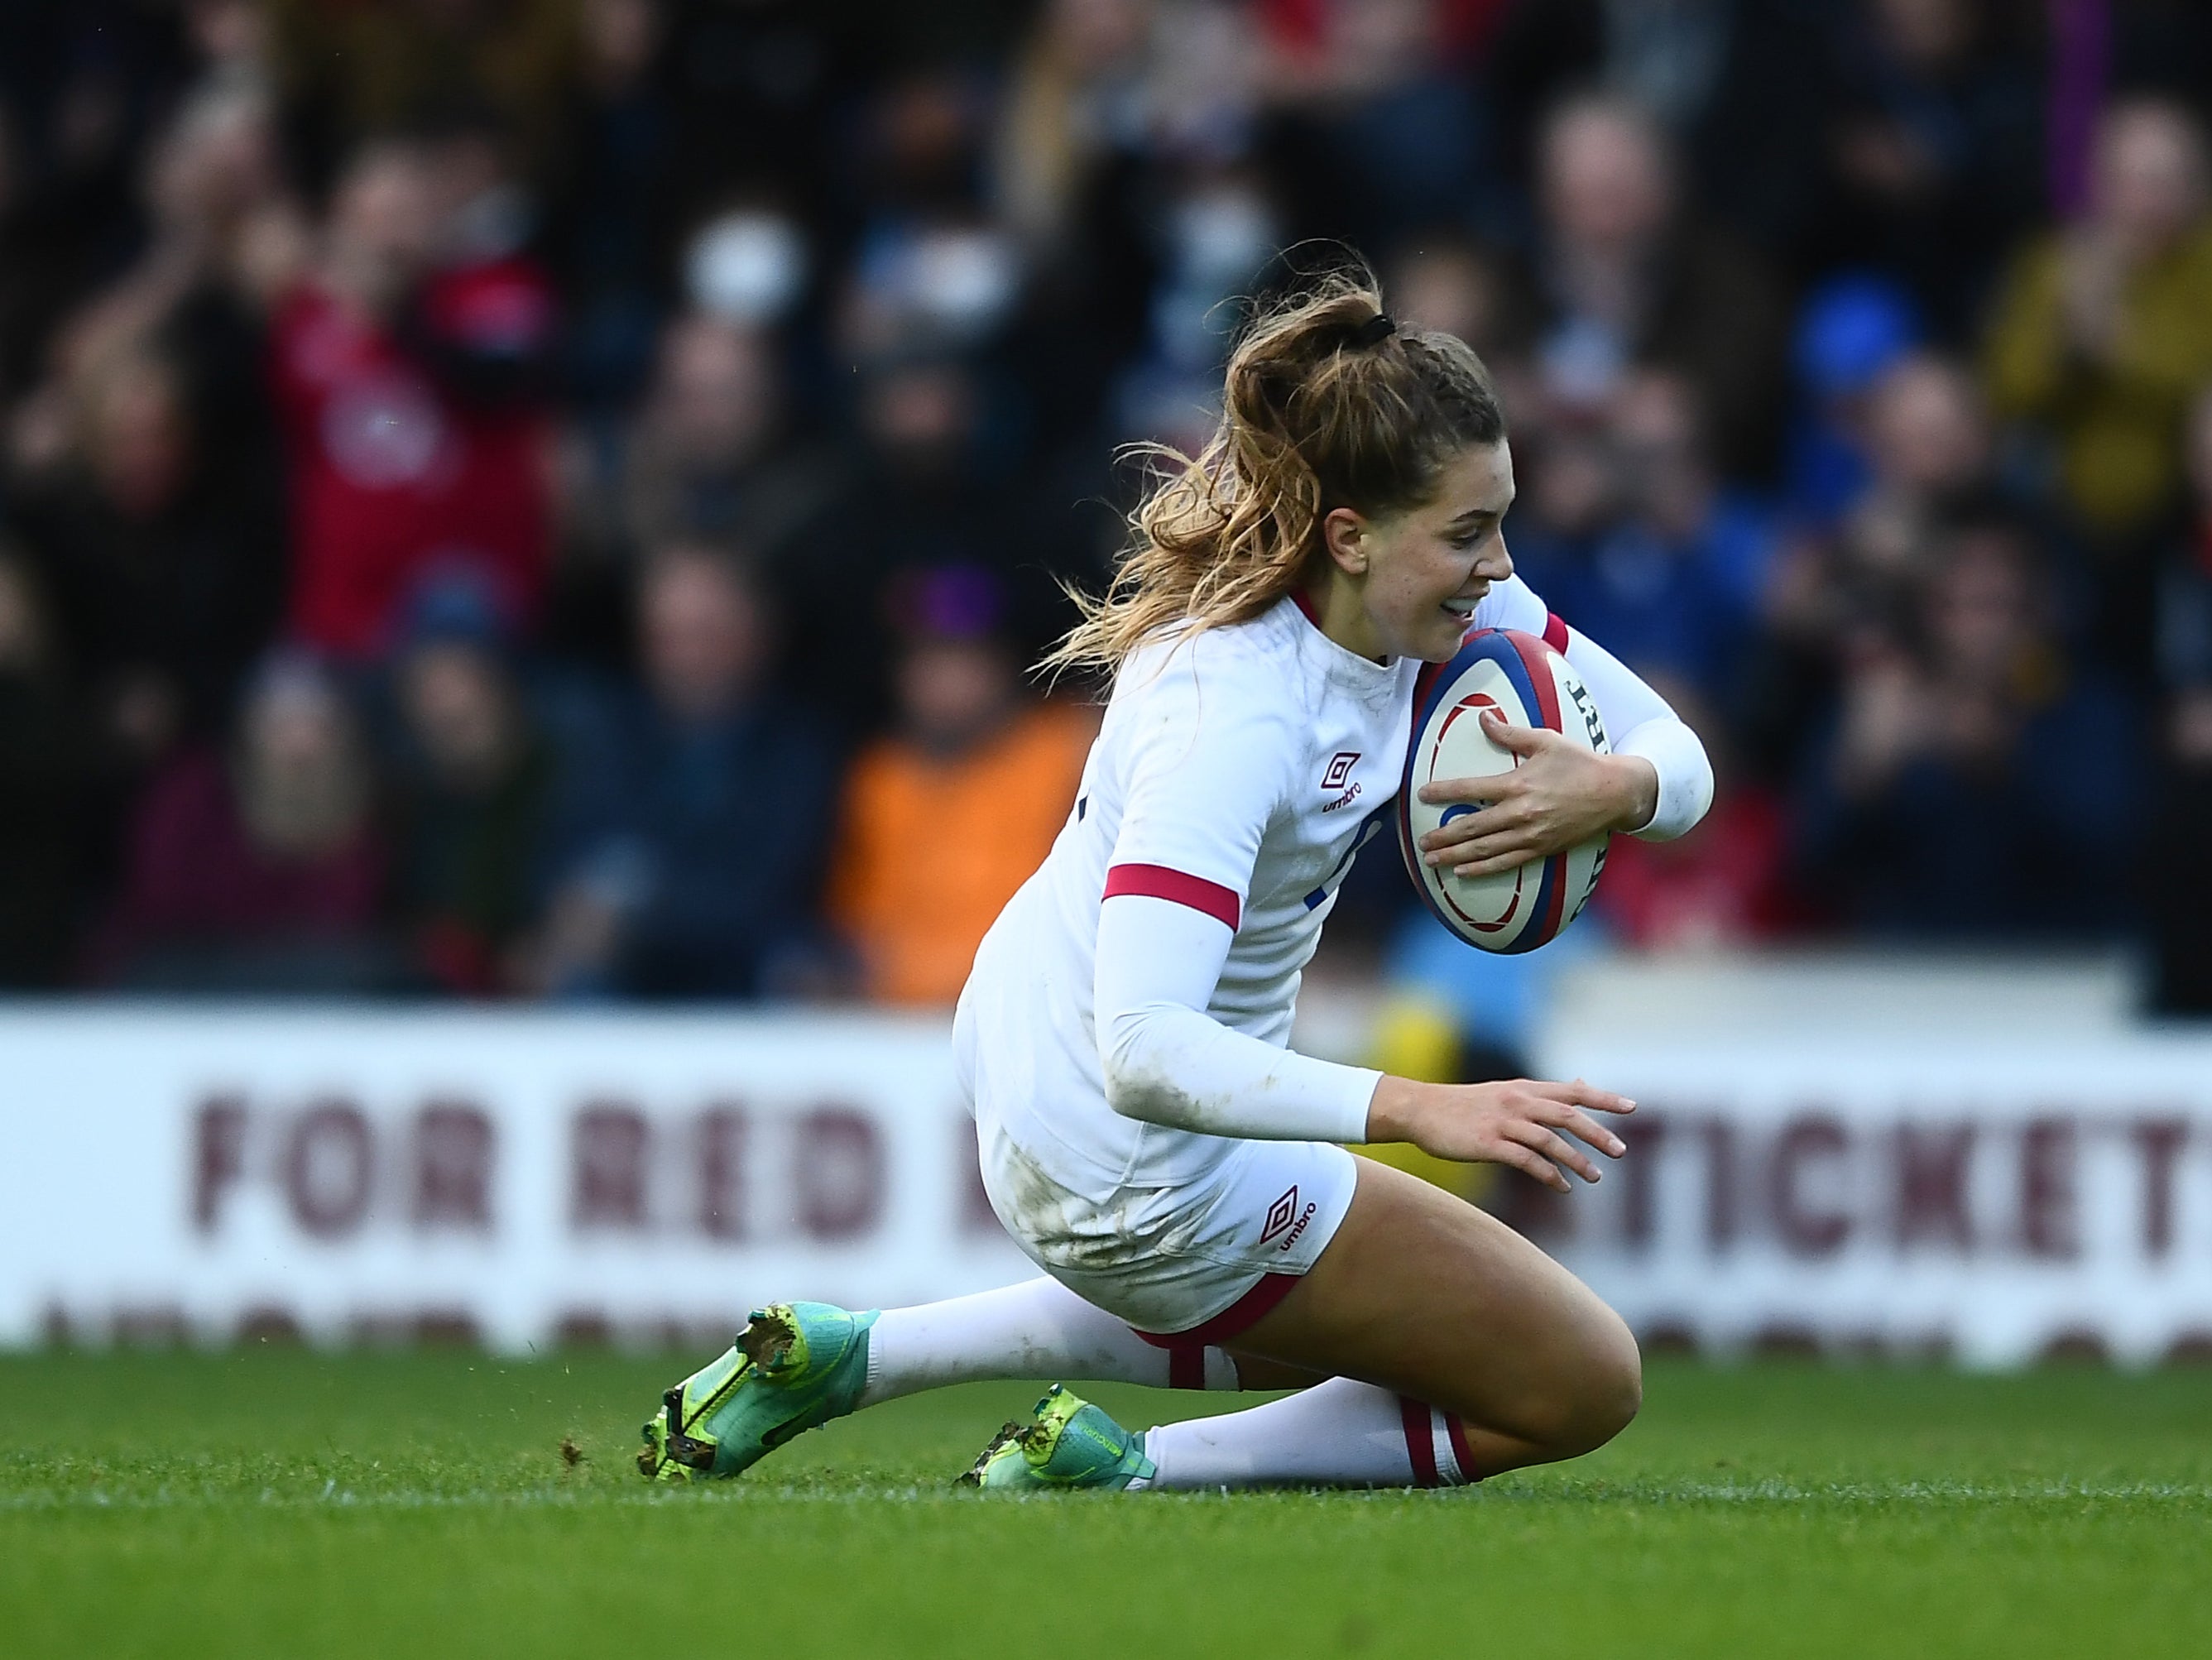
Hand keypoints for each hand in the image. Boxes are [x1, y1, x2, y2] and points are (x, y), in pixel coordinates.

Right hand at [1366, 1075, 1634, 1192]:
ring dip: (1576, 1160)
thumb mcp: (1506, 1091)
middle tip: (1621, 1152)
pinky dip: (1549, 1174)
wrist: (1420, 1110)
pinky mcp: (1488, 1144)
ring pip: (1550, 1140)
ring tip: (1596, 1177)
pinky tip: (1562, 1186)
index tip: (1632, 1107)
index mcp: (1523, 1089)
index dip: (1603, 1098)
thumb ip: (1544, 1092)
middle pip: (1567, 1116)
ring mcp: (1503, 1123)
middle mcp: (1517, 1102)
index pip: (1571, 1092)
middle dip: (1597, 1134)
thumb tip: (1581, 1083)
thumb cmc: (1465, 1104)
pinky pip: (1527, 1161)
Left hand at [1415, 712, 1656, 878]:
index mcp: (1518, 784)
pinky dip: (1482, 870)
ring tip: (1431, 861)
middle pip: (1472, 827)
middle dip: (1443, 836)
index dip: (1443, 792)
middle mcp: (1521, 813)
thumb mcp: (1546, 741)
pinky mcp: (1541, 849)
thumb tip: (1483, 718)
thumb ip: (1510, 733)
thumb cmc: (1579, 763)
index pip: (1471, 790)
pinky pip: (1506, 863)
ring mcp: (1531, 835)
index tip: (1422, 795)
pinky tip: (1462, 873)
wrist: (1615, 793)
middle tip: (1421, 842)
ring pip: (1484, 850)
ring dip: (1455, 857)